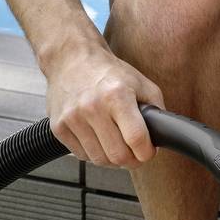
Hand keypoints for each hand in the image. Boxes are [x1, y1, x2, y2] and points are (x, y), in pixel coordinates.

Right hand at [43, 44, 162, 169]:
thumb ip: (156, 110)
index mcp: (117, 95)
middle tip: (134, 152)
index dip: (147, 152)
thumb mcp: (141, 83)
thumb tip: (161, 137)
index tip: (148, 151)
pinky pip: (82, 155)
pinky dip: (93, 152)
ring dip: (112, 158)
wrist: (71, 59)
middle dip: (131, 160)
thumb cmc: (108, 72)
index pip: (137, 139)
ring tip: (115, 143)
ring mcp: (72, 118)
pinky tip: (97, 137)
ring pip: (99, 160)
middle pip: (118, 156)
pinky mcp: (58, 127)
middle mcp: (92, 107)